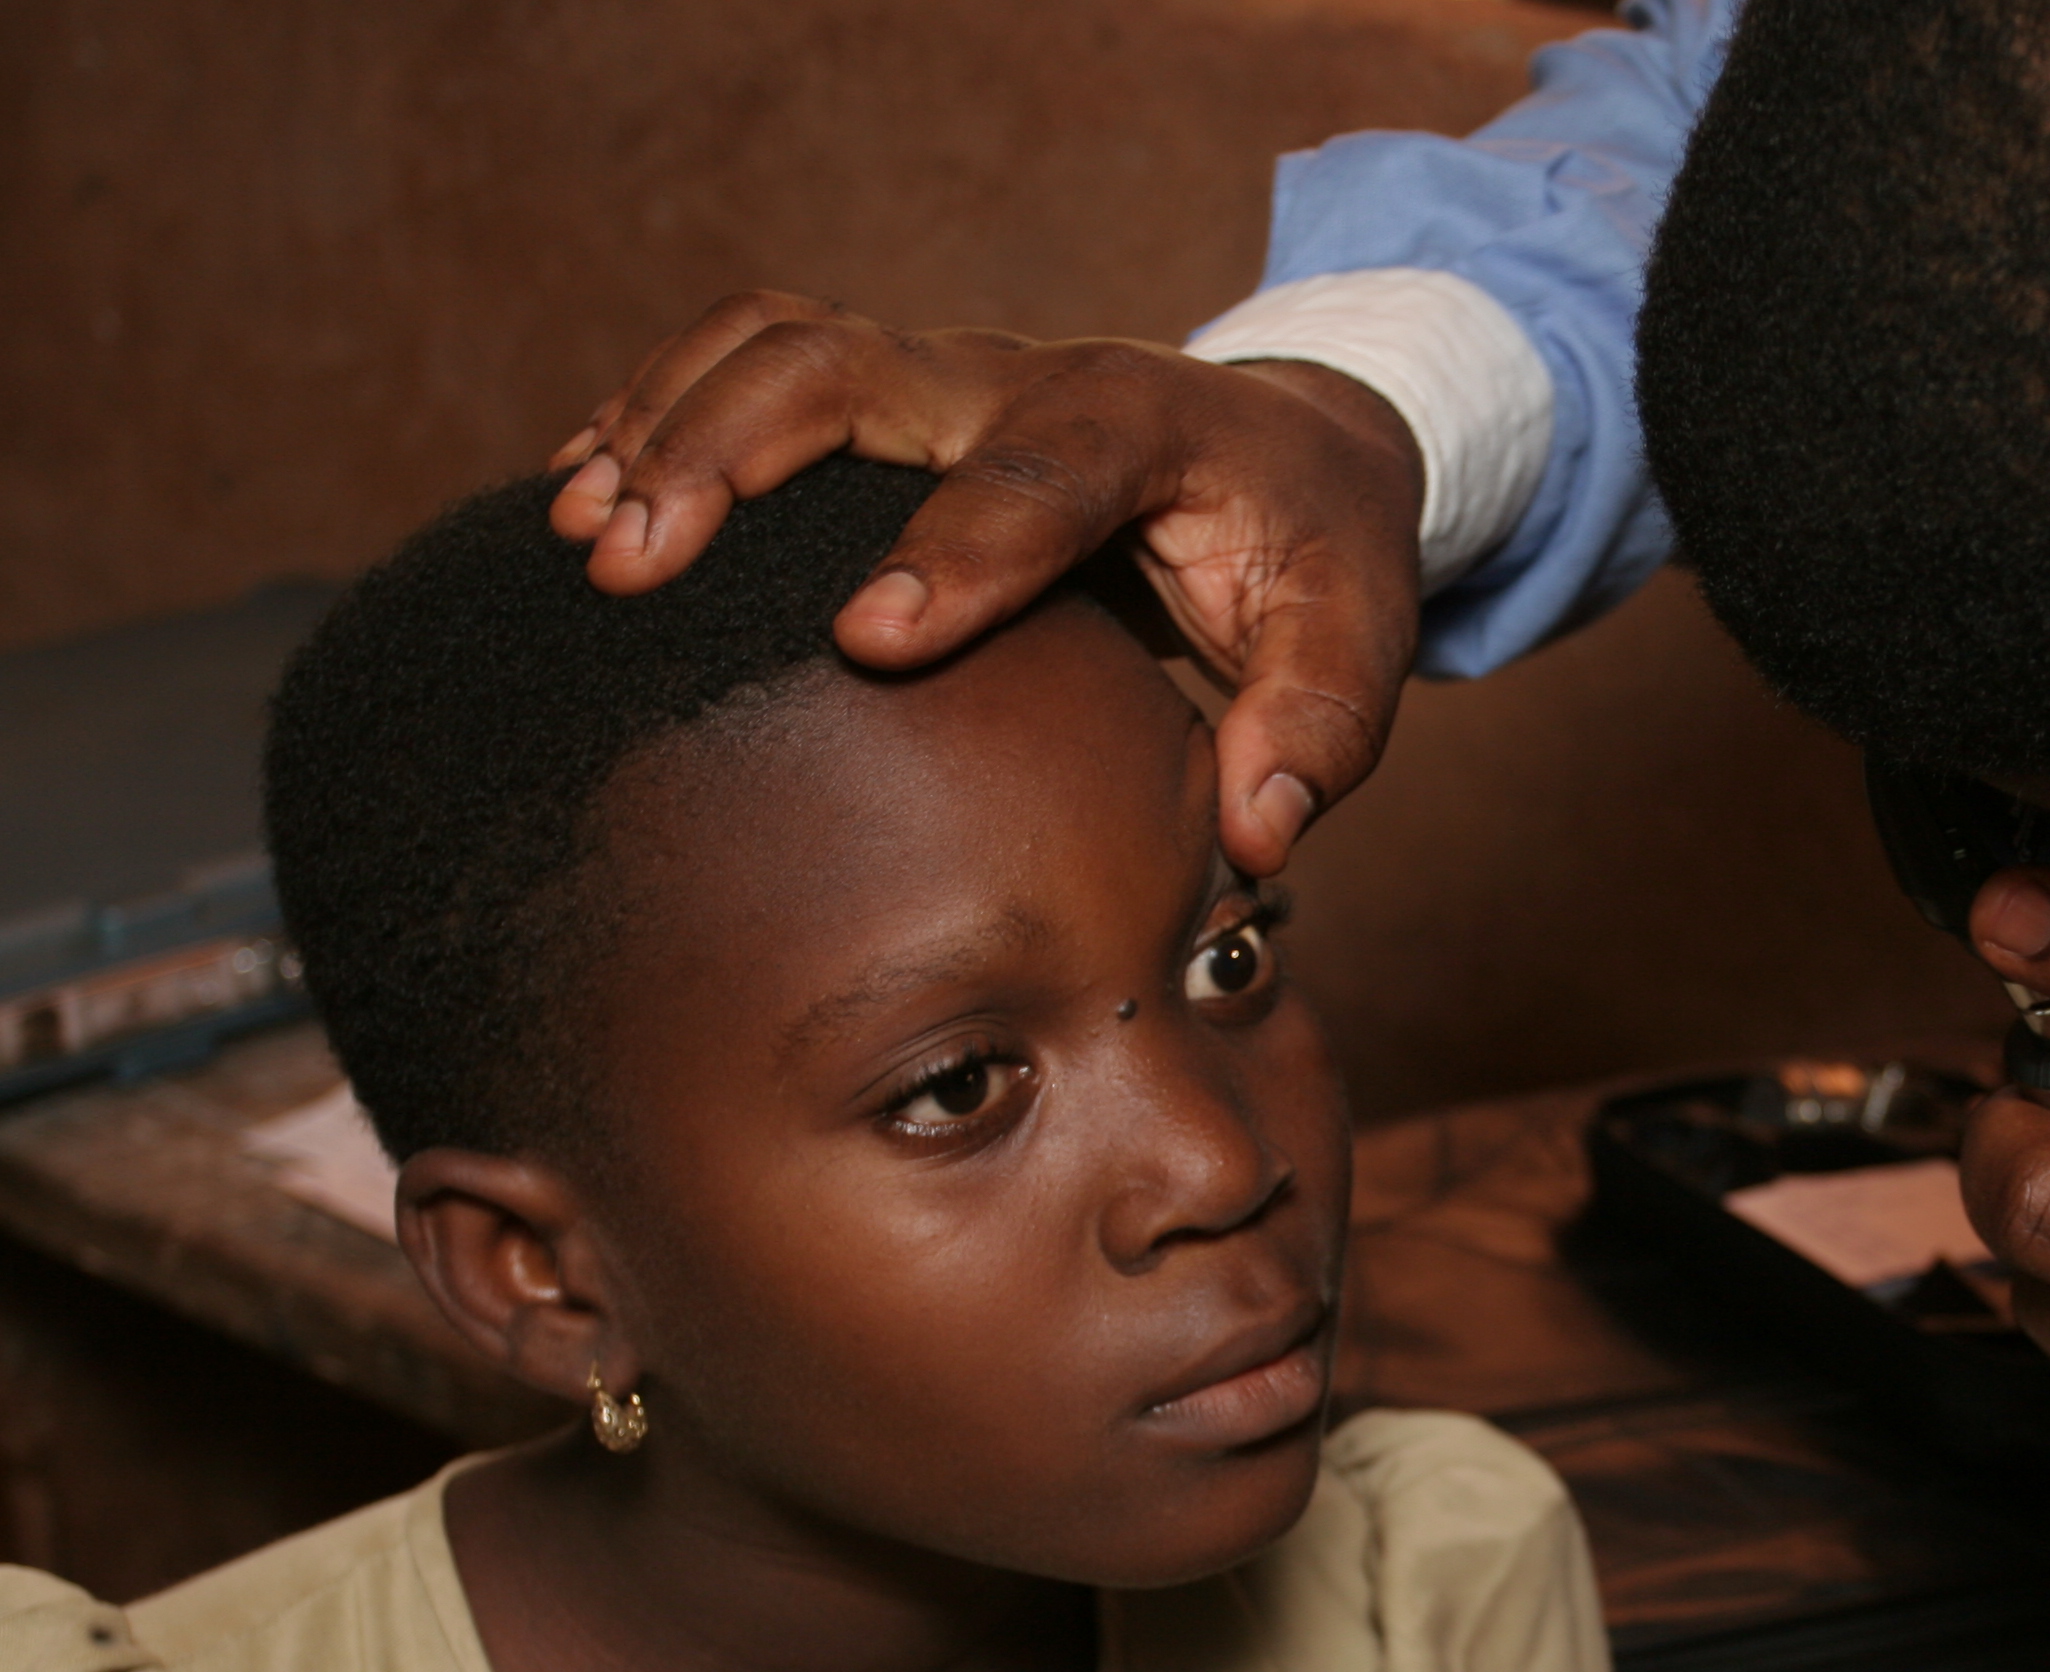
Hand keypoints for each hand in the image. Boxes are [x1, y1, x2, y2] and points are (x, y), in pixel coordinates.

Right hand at [547, 291, 1425, 876]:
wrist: (1293, 451)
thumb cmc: (1317, 557)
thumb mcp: (1357, 638)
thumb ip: (1319, 730)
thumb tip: (1258, 832)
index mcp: (1148, 427)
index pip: (1043, 473)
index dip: (957, 549)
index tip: (870, 638)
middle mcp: (1024, 376)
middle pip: (854, 368)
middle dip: (733, 456)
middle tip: (633, 568)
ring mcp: (945, 374)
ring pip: (778, 347)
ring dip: (667, 426)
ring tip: (578, 537)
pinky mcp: (890, 392)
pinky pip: (751, 360)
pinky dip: (658, 410)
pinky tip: (578, 496)